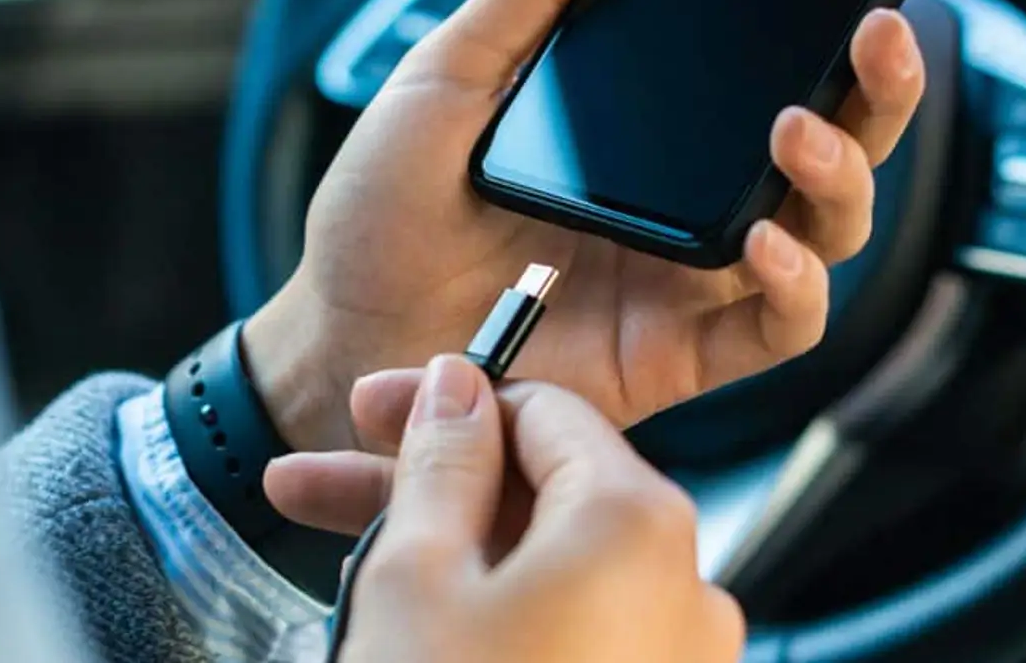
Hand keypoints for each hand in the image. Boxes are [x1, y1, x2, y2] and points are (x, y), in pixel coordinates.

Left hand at [243, 0, 926, 451]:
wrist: (338, 334)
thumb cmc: (382, 215)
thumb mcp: (446, 76)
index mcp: (647, 137)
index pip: (772, 80)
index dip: (834, 40)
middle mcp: (687, 207)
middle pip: (829, 153)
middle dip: (877, 96)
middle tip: (875, 36)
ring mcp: (690, 283)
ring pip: (826, 236)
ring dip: (837, 180)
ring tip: (797, 132)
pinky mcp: (679, 355)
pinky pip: (779, 328)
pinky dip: (794, 286)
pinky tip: (761, 241)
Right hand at [315, 355, 742, 662]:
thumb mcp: (416, 578)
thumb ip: (441, 463)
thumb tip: (455, 390)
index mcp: (639, 524)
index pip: (544, 410)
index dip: (444, 405)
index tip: (371, 414)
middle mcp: (688, 586)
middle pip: (550, 492)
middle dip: (437, 485)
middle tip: (337, 485)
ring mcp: (682, 657)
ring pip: (557, 569)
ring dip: (461, 557)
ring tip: (357, 574)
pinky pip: (581, 628)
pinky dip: (510, 616)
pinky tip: (430, 627)